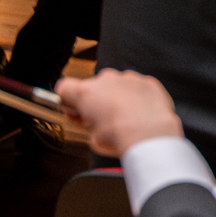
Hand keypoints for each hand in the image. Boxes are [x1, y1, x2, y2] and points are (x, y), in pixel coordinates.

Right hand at [56, 69, 183, 155]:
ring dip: (117, 97)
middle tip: (101, 119)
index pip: (64, 87)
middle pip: (94, 86)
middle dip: (96, 100)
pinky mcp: (148, 81)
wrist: (150, 135)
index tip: (72, 109)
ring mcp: (129, 78)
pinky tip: (141, 114)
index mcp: (87, 92)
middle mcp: (106, 80)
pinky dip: (137, 97)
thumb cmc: (120, 138)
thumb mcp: (92, 138)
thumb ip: (88, 124)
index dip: (66, 99)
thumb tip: (92, 123)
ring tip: (125, 118)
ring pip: (117, 85)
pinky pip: (138, 87)